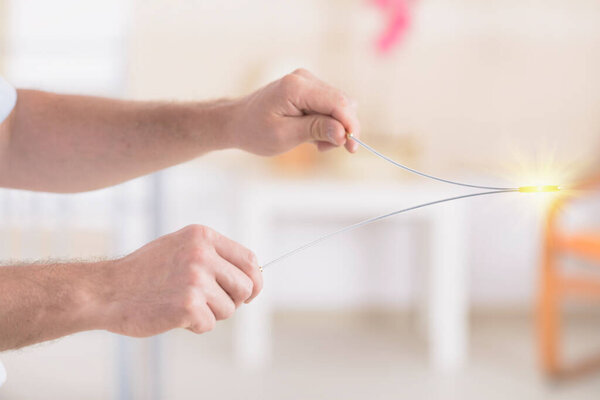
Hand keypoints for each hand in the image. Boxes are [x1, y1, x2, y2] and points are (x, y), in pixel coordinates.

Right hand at [98, 225, 261, 336]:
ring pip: (229, 308)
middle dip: (233, 301)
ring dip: (210, 314)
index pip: (250, 259)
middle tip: (210, 303)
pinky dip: (194, 326)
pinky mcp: (188, 305)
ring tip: (182, 305)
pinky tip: (172, 315)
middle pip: (246, 286)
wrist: (106, 291)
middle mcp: (202, 254)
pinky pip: (209, 324)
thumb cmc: (144, 272)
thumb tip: (253, 273)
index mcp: (203, 236)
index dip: (254, 280)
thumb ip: (213, 255)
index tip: (249, 293)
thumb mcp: (180, 247)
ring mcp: (195, 279)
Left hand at [226, 68, 359, 155]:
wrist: (237, 123)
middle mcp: (304, 78)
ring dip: (333, 128)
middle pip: (342, 102)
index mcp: (296, 87)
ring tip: (314, 144)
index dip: (350, 125)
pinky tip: (311, 136)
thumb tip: (343, 133)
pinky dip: (326, 124)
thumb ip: (315, 130)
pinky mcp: (308, 90)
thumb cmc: (255, 131)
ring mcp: (307, 82)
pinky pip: (329, 106)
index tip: (353, 147)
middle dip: (341, 128)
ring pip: (338, 106)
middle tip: (325, 149)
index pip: (338, 102)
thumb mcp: (284, 136)